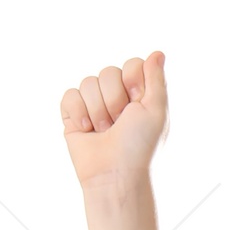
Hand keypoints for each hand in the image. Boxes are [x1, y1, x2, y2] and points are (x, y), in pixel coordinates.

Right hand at [60, 53, 168, 187]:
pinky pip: (70, 96)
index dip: (132, 82)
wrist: (115, 176)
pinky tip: (87, 131)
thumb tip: (158, 53)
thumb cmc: (140, 147)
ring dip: (98, 111)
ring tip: (104, 132)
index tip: (137, 105)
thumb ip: (157, 79)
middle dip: (114, 100)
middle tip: (120, 125)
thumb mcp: (157, 110)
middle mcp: (115, 97)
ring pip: (88, 83)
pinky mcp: (73, 115)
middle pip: (108, 72)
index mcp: (137, 94)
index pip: (131, 64)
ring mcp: (93, 105)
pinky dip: (78, 114)